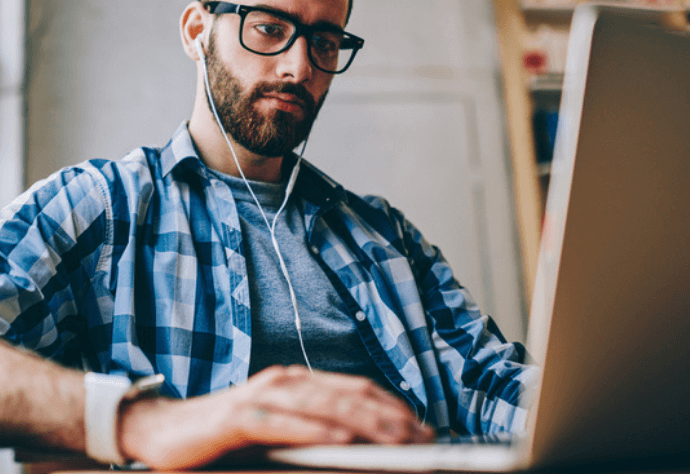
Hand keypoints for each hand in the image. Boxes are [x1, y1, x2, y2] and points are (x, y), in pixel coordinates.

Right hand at [119, 365, 434, 468]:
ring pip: (325, 404)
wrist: (164, 430)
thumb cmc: (224, 434)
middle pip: (347, 395)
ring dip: (365, 421)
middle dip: (390, 416)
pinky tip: (342, 437)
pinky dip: (317, 428)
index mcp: (297, 382)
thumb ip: (311, 428)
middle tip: (423, 435)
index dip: (390, 406)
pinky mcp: (242, 414)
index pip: (354, 389)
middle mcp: (286, 380)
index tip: (420, 425)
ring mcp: (264, 394)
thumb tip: (354, 440)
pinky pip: (287, 422)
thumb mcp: (277, 428)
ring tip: (398, 438)